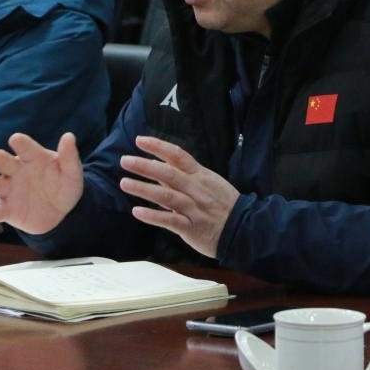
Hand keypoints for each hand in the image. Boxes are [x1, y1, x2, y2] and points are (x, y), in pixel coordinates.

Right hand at [0, 132, 83, 233]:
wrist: (63, 213)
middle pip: (2, 160)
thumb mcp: (72, 172)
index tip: (16, 140)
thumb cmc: (65, 186)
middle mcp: (16, 170)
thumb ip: (69, 156)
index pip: (23, 146)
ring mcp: (9, 189)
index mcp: (31, 157)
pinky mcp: (7, 209)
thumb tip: (69, 136)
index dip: (19, 142)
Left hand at [118, 135, 238, 258]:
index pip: (178, 156)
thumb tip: (158, 169)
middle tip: (125, 160)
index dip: (158, 146)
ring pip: (167, 196)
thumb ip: (182, 177)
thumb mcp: (208, 184)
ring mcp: (194, 209)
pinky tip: (137, 212)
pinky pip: (171, 221)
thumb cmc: (224, 205)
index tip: (139, 140)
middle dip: (145, 166)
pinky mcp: (192, 228)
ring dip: (144, 189)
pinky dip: (154, 216)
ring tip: (125, 183)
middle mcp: (196, 190)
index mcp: (201, 176)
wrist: (245, 229)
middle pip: (169, 174)